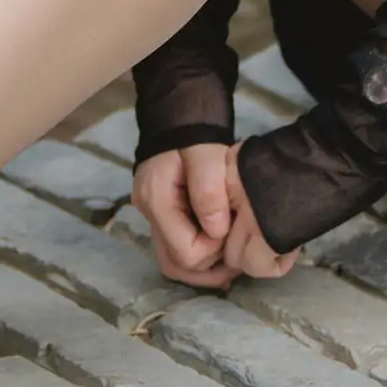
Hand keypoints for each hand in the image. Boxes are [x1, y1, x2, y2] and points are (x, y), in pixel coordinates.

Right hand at [131, 143, 298, 289]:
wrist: (180, 118)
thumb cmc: (194, 134)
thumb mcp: (206, 154)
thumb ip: (208, 191)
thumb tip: (216, 231)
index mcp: (157, 200)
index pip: (185, 252)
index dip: (213, 250)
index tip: (232, 231)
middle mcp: (149, 214)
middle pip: (175, 264)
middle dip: (209, 267)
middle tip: (237, 256)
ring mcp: (153, 217)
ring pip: (173, 263)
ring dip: (204, 268)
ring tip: (232, 262)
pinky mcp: (163, 217)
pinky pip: (176, 249)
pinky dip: (199, 257)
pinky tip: (221, 252)